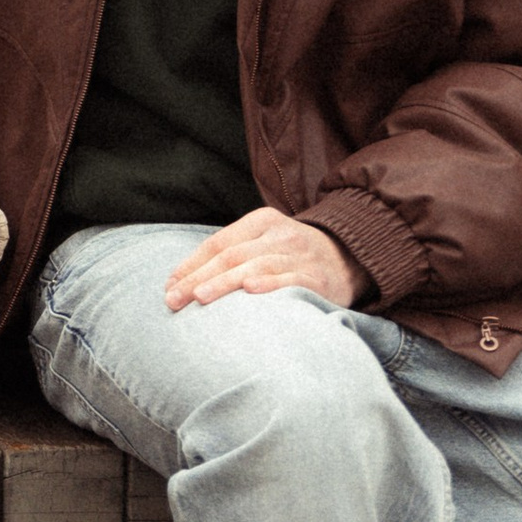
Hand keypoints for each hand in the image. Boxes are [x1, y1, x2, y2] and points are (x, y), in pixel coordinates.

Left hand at [165, 208, 359, 313]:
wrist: (353, 257)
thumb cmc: (295, 255)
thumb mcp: (266, 243)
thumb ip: (233, 255)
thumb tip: (182, 283)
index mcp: (261, 221)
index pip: (218, 242)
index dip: (191, 264)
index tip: (168, 286)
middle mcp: (279, 233)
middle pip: (231, 255)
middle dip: (197, 278)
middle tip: (173, 300)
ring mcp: (299, 254)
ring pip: (255, 266)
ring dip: (224, 283)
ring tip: (200, 297)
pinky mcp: (318, 277)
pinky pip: (291, 279)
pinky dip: (270, 284)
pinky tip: (251, 291)